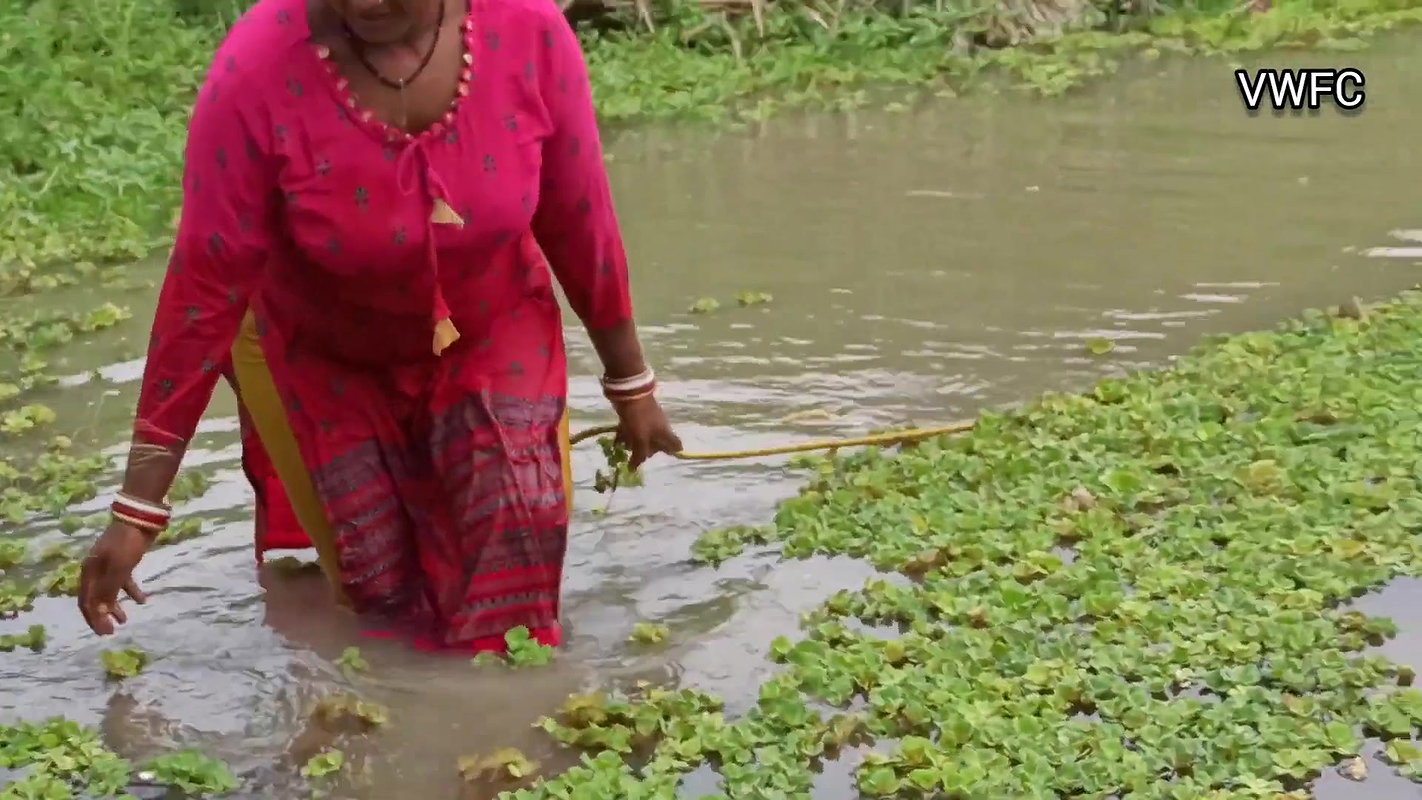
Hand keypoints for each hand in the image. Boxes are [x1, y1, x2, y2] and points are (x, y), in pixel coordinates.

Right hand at [78, 520, 150, 634]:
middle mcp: (96, 571)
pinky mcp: (124, 562)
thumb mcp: (118, 569)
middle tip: (112, 631)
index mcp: (89, 572)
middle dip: (102, 615)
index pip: (86, 602)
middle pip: (95, 599)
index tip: (104, 633)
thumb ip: (109, 590)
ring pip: (109, 592)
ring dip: (115, 606)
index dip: (93, 618)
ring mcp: (109, 566)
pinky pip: (124, 582)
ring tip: (125, 620)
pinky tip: (143, 600)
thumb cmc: (126, 544)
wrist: (140, 518)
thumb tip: (100, 612)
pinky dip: (131, 592)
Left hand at [613, 394, 681, 469]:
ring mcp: (648, 421)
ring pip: (643, 437)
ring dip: (633, 444)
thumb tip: (633, 468)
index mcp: (665, 433)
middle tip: (635, 455)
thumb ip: (639, 455)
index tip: (661, 457)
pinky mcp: (636, 416)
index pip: (676, 445)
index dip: (671, 452)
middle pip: (657, 444)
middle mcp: (659, 428)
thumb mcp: (640, 439)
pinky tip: (616, 442)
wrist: (629, 393)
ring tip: (623, 449)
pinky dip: (626, 436)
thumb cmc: (639, 418)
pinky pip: (632, 430)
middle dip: (646, 451)